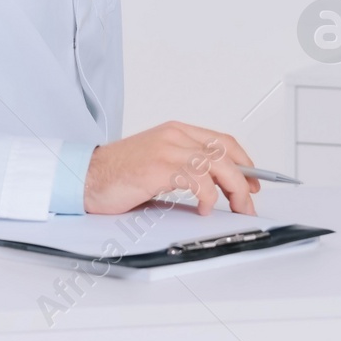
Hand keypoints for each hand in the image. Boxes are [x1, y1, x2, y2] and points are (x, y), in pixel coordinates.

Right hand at [83, 121, 259, 215]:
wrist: (85, 176)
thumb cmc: (117, 174)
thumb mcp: (158, 165)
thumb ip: (185, 169)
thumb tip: (217, 187)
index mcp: (176, 132)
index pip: (222, 141)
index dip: (245, 162)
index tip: (254, 182)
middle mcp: (174, 136)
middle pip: (226, 152)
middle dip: (245, 181)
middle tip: (249, 204)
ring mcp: (167, 149)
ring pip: (217, 164)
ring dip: (234, 190)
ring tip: (235, 208)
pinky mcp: (158, 167)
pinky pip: (197, 179)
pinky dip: (208, 196)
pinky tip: (204, 208)